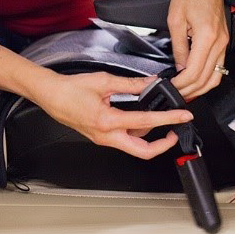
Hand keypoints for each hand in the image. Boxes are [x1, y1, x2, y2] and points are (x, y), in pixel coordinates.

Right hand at [32, 71, 193, 158]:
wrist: (51, 96)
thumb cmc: (71, 89)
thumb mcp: (104, 81)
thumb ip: (131, 84)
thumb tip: (150, 83)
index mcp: (108, 121)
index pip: (146, 122)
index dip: (169, 119)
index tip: (183, 116)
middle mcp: (107, 136)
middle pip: (143, 152)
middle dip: (163, 144)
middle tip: (175, 132)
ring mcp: (104, 139)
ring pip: (134, 147)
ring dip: (150, 138)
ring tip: (159, 121)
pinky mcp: (101, 138)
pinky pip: (124, 140)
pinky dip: (137, 133)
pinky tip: (140, 119)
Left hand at [167, 0, 228, 100]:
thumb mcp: (175, 21)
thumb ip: (178, 48)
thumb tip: (178, 68)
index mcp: (207, 36)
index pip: (194, 71)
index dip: (180, 84)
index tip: (170, 87)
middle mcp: (220, 41)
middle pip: (207, 78)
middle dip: (190, 90)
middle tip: (175, 93)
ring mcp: (225, 42)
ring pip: (216, 76)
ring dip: (201, 88)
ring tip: (185, 92)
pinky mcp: (224, 40)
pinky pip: (219, 66)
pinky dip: (208, 77)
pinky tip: (196, 80)